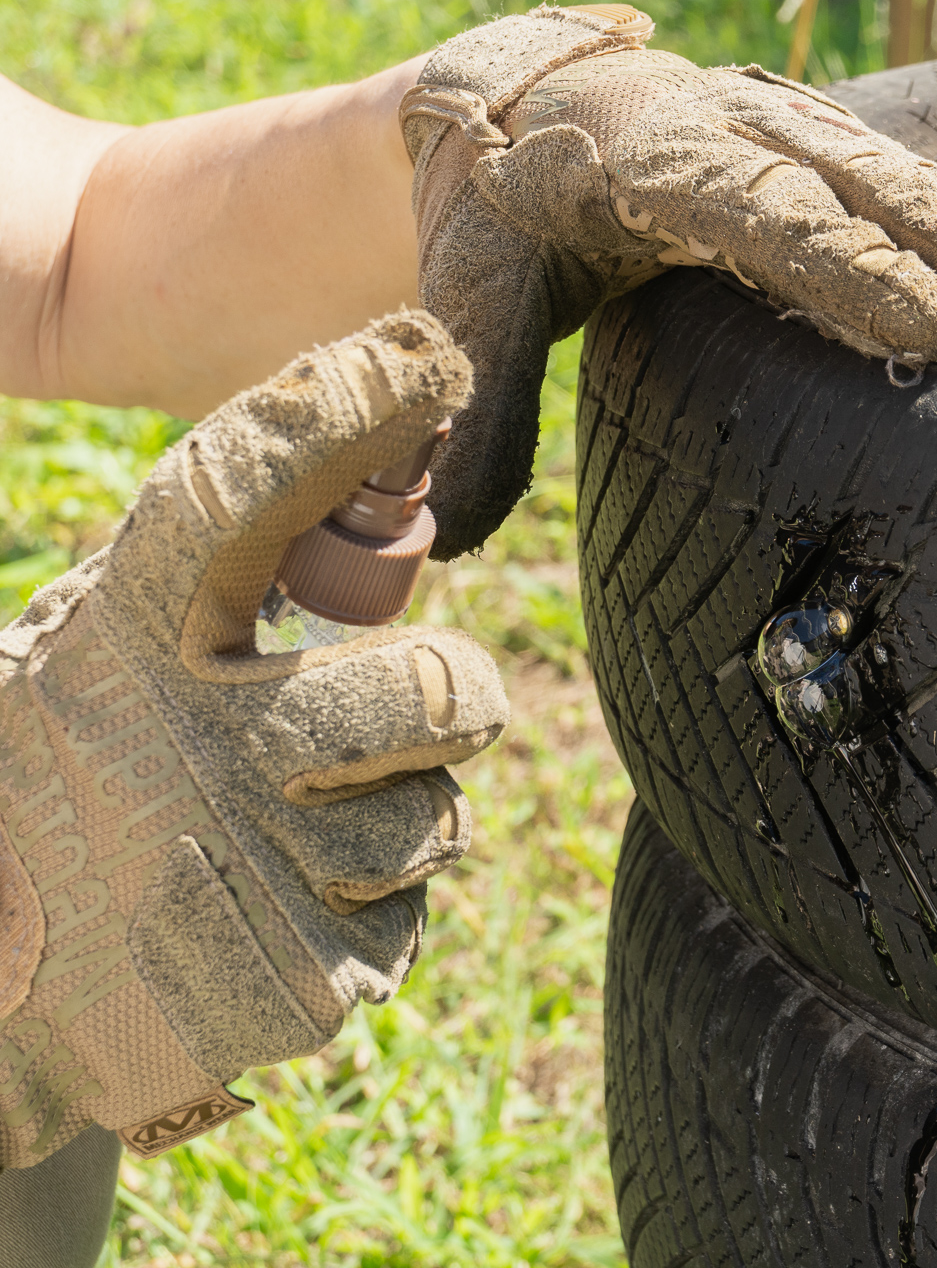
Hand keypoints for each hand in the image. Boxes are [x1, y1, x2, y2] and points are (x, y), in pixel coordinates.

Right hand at [0, 312, 506, 1166]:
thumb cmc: (78, 775)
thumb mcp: (117, 648)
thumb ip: (226, 572)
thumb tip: (395, 416)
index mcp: (132, 632)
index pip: (234, 495)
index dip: (334, 415)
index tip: (421, 352)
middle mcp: (188, 740)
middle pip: (438, 694)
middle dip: (451, 703)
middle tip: (419, 713)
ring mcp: (235, 872)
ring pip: (429, 826)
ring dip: (388, 833)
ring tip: (284, 837)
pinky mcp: (277, 991)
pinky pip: (394, 934)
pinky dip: (352, 930)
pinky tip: (264, 924)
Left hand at [400, 3, 936, 557]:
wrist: (530, 96)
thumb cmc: (502, 208)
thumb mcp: (470, 290)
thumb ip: (467, 404)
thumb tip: (431, 537)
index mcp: (653, 158)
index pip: (755, 209)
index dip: (840, 265)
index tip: (922, 327)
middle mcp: (748, 133)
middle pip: (870, 192)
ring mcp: (809, 140)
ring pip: (924, 190)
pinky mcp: (849, 163)